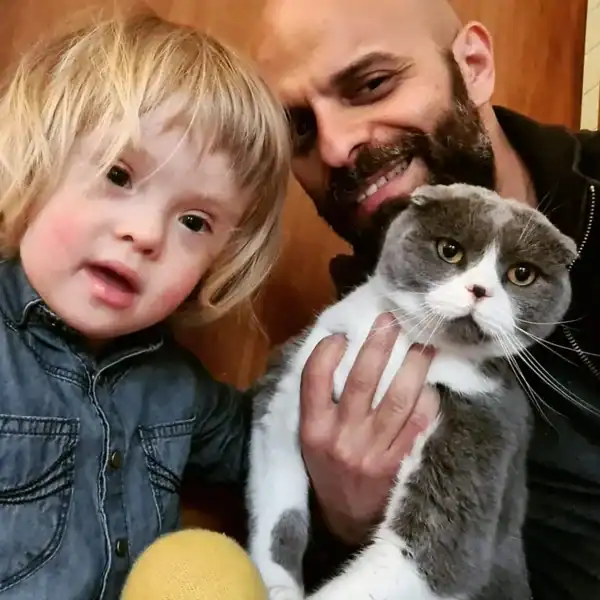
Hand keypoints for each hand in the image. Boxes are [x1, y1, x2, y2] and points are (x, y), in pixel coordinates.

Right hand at [299, 313, 439, 545]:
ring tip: (424, 343)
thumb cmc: (329, 471)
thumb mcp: (312, 439)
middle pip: (362, 381)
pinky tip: (432, 383)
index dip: (328, 351)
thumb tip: (341, 351)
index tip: (342, 336)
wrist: (349, 521)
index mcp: (314, 429)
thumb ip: (321, 402)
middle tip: (391, 321)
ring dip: (413, 365)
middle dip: (378, 345)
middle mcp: (342, 438)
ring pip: (398, 398)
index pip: (315, 379)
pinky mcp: (401, 464)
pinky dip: (427, 399)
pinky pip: (419, 422)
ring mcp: (374, 452)